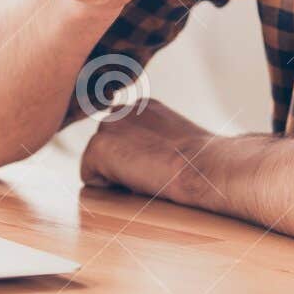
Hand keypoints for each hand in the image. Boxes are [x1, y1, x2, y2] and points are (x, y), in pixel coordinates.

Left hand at [80, 99, 217, 202]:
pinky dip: (109, 187)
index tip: (159, 164)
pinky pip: (89, 177)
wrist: (204, 166)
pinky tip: (136, 181)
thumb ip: (152, 140)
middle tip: (153, 172)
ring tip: (147, 175)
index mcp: (142, 106)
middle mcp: (122, 110)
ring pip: (97, 161)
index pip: (121, 136)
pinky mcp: (98, 146)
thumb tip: (138, 159)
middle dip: (121, 163)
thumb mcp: (176, 141)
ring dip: (115, 174)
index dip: (136, 157)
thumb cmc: (199, 162)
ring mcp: (108, 125)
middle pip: (106, 147)